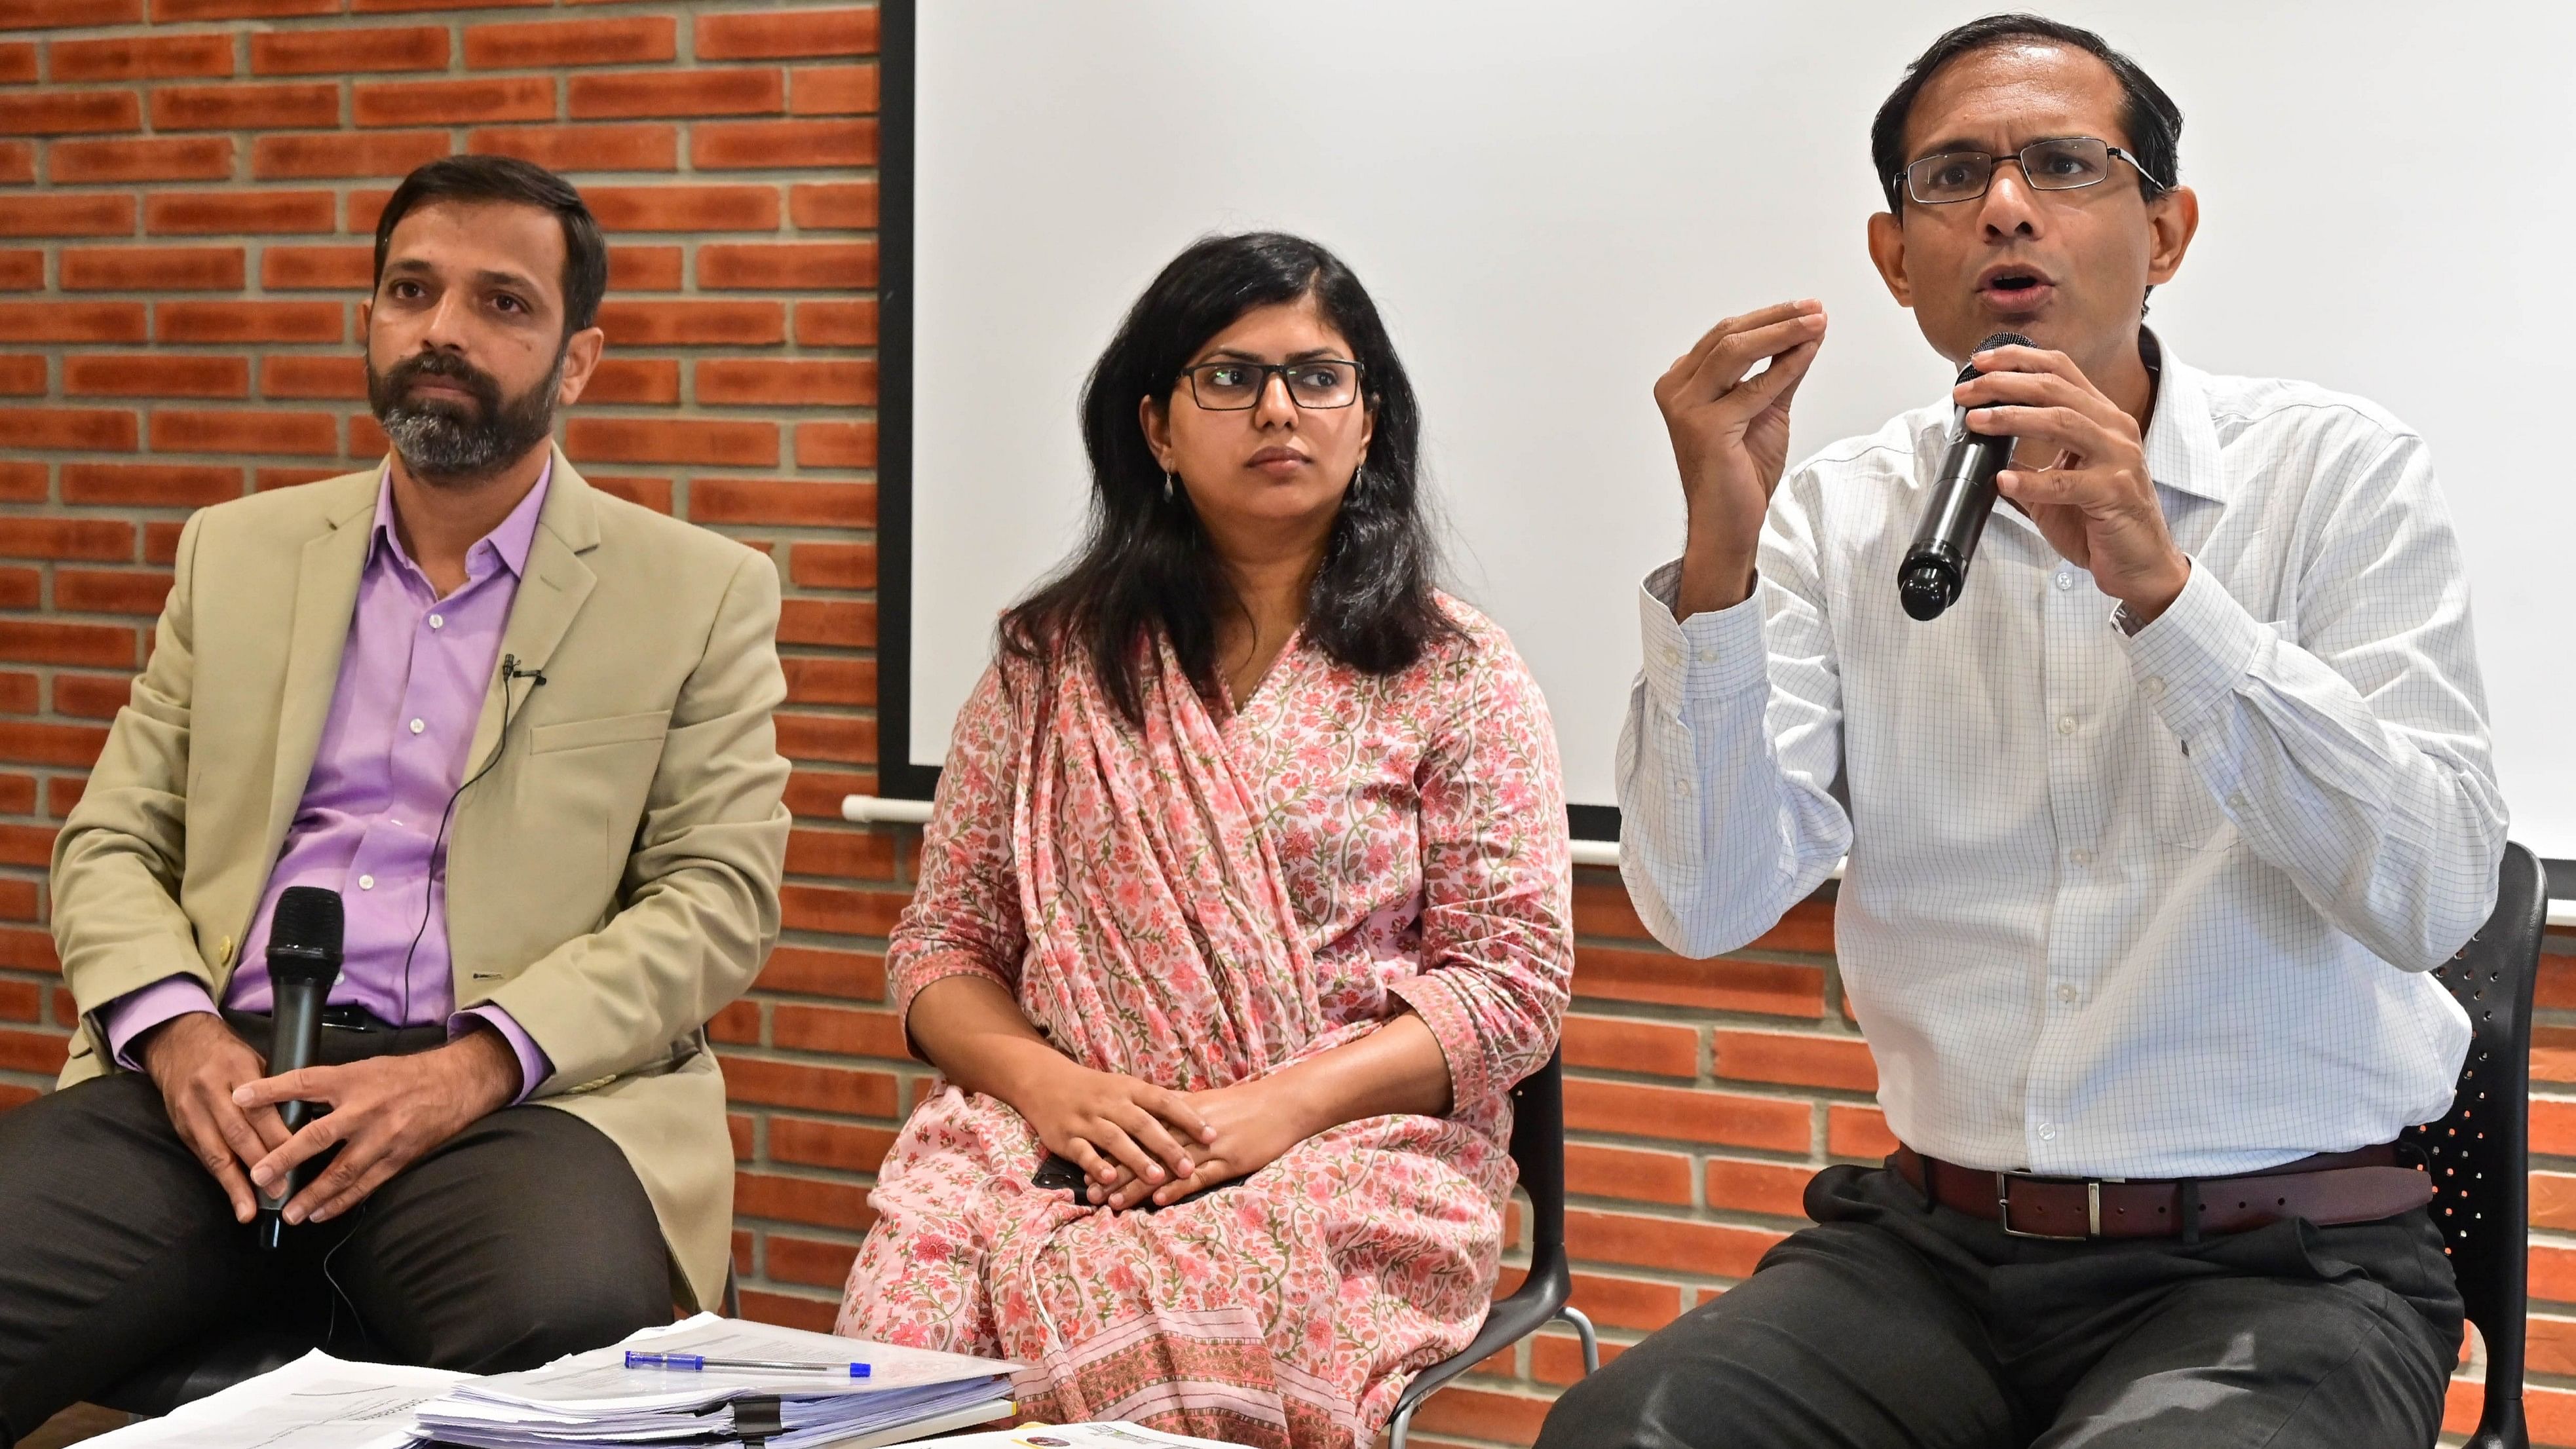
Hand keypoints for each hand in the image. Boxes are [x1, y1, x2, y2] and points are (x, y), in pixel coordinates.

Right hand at [140, 1012, 290, 1222]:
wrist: (180, 1043)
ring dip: (235, 1183)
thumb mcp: (255, 1061)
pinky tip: (233, 1197)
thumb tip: (303, 1127)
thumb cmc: (229, 1055)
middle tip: (280, 1190)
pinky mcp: (181, 1126)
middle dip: (260, 1164)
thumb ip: (274, 1091)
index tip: (297, 1158)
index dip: (276, 1136)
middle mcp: (211, 1090)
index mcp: (237, 1069)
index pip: (260, 1108)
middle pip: (237, 1133)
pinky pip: (203, 1156)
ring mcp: (191, 1110)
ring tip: (250, 1208)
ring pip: (215, 1151)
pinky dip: (220, 1178)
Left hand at [233, 1027, 520, 1223]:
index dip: (270, 1089)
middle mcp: (366, 1108)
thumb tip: (286, 1102)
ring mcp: (384, 1136)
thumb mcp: (364, 1068)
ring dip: (312, 1194)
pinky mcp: (399, 1157)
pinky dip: (341, 1202)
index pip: (304, 1082)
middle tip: (258, 1176)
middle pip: (318, 1135)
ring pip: (342, 1171)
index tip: (239, 1097)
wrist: (456, 1085)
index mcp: (354, 1079)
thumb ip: (330, 1086)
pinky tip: (320, 1213)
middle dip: (285, 1157)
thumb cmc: (405, 1076)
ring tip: (288, 1212)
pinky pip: (366, 1184)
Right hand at [1016, 1058, 1212, 1198]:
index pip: (1164, 1101)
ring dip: (1136, 1159)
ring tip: (1157, 1178)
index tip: (1211, 1135)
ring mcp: (1087, 1120)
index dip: (1188, 1118)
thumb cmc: (1096, 1089)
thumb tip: (1199, 1110)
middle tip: (1188, 1167)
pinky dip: (1096, 1165)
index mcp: (1129, 1089)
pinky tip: (1110, 1179)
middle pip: (1142, 1124)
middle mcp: (1110, 1103)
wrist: (1045, 1081)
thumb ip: (1156, 1102)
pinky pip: (1082, 1152)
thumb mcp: (1126, 1087)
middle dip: (1166, 1146)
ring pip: (1114, 1139)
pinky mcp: (1066, 1137)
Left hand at [1090, 1074, 1315, 1210]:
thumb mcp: (1207, 1105)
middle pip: (1144, 1152)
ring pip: (1165, 1167)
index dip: (1112, 1152)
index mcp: (1180, 1112)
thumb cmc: (1245, 1106)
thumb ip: (1176, 1115)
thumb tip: (1147, 1125)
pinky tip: (1159, 1200)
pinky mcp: (1230, 1160)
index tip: (1087, 1168)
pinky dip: (1178, 1187)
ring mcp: (1210, 1145)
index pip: (1137, 1134)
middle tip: (1089, 1193)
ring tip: (1113, 1203)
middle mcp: (1189, 1128)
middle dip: (1115, 1173)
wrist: (1284, 1103)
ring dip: (1137, 1185)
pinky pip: (1199, 1176)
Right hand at [1654, 299, 1827, 616]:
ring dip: (1783, 333)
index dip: (1769, 317)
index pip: (1725, 335)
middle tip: (1815, 308)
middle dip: (1778, 318)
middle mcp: (1676, 390)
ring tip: (1816, 322)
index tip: (1807, 309)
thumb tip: (1806, 334)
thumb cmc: (1739, 471)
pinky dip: (1786, 366)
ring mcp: (1686, 408)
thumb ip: (1779, 371)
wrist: (1728, 521)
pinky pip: (1754, 388)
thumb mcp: (1765, 408)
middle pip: (1729, 336)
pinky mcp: (1706, 427)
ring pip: (1736, 351)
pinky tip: (1809, 352)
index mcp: (1682, 382)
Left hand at [1959, 344, 2189, 622]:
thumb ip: (2031, 462)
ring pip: (2063, 422)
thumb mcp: (2060, 484)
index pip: (2060, 371)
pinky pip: (2068, 482)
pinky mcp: (2116, 493)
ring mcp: (2119, 459)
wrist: (2140, 563)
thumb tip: (1988, 447)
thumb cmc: (2102, 521)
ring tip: (1977, 422)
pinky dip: (2031, 481)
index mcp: (2102, 418)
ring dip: (2013, 418)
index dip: (2019, 360)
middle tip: (1966, 392)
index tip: (1981, 362)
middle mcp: (2114, 429)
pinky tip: (2003, 481)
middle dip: (2005, 384)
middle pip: (2055, 389)